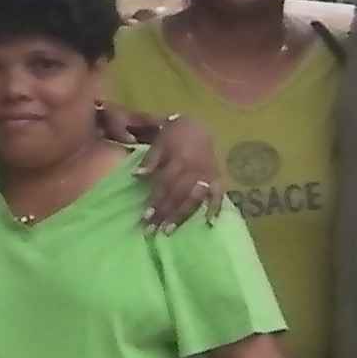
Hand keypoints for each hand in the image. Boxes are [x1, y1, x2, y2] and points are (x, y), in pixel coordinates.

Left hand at [134, 113, 224, 229]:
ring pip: (195, 199)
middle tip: (153, 230)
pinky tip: (209, 223)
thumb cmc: (174, 135)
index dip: (156, 201)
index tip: (146, 216)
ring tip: (170, 231)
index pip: (166, 184)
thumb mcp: (159, 142)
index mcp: (180, 159)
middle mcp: (195, 170)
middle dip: (166, 214)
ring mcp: (209, 175)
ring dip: (182, 216)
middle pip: (179, 195)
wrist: (198, 126)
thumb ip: (150, 161)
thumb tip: (137, 176)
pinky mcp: (218, 178)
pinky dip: (215, 208)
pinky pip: (219, 195)